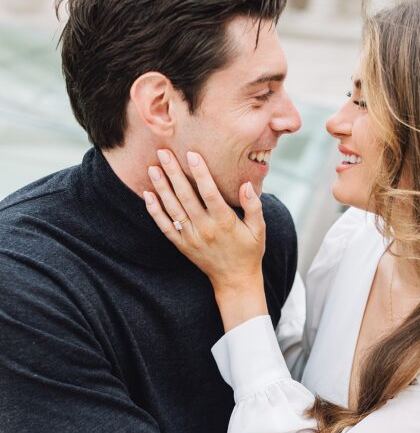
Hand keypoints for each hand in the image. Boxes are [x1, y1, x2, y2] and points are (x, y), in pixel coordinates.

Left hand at [144, 150, 268, 329]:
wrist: (235, 280)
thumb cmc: (249, 252)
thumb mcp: (259, 229)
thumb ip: (254, 206)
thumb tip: (245, 185)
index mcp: (224, 222)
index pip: (210, 193)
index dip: (200, 173)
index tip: (191, 155)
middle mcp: (205, 228)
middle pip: (186, 196)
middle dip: (174, 173)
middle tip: (163, 152)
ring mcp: (191, 237)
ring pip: (172, 209)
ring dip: (161, 187)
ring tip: (153, 168)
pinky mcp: (182, 245)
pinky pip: (164, 226)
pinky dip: (155, 211)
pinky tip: (148, 195)